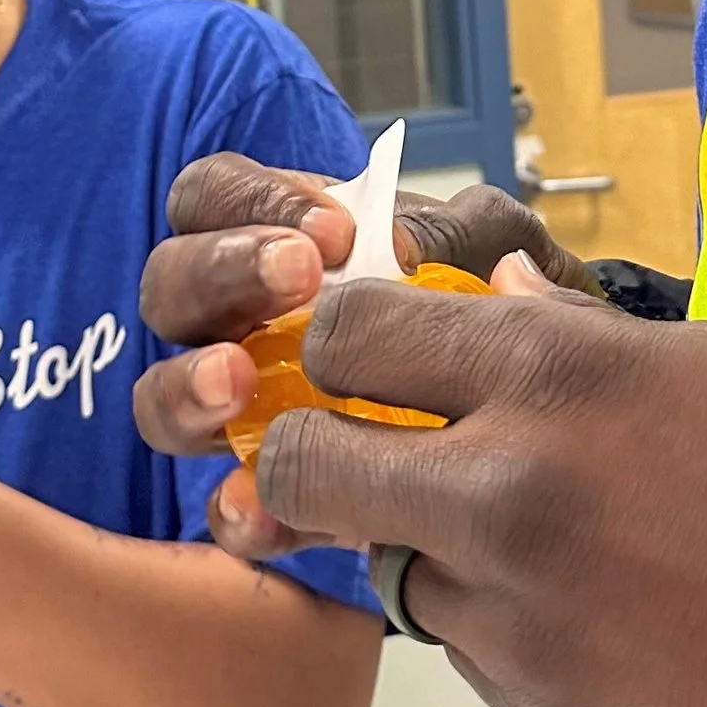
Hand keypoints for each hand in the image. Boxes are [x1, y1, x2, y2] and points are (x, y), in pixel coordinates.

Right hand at [134, 154, 592, 562]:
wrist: (545, 423)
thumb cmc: (499, 311)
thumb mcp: (496, 256)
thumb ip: (458, 230)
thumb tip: (399, 242)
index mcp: (272, 240)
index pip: (211, 197)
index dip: (248, 203)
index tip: (331, 231)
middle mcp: (236, 322)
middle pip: (169, 287)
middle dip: (218, 274)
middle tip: (294, 278)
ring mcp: (240, 412)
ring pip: (161, 398)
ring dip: (187, 385)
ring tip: (233, 382)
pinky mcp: (269, 496)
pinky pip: (225, 507)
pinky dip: (236, 508)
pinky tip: (262, 509)